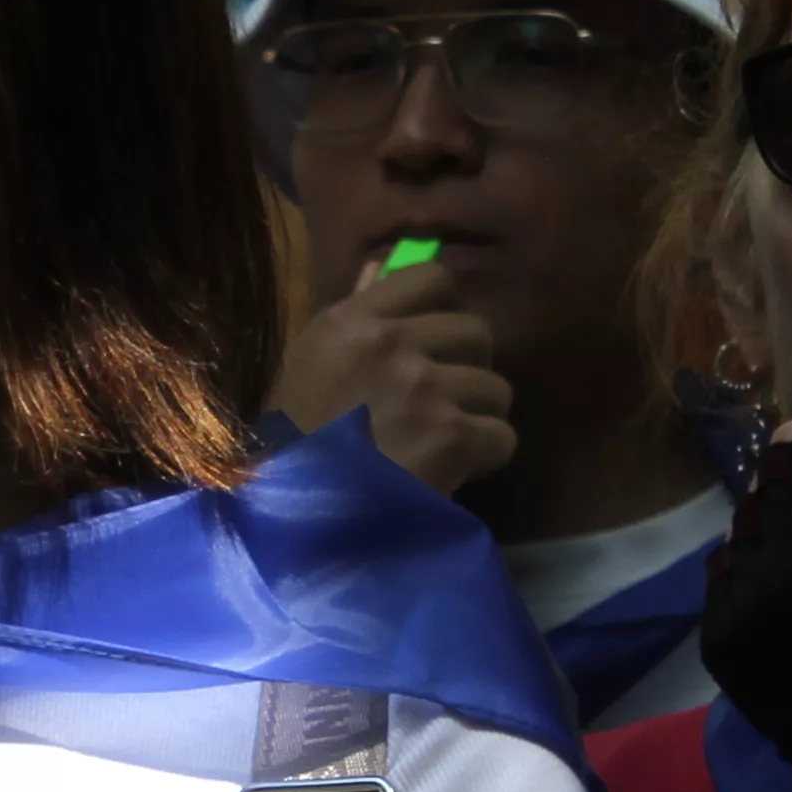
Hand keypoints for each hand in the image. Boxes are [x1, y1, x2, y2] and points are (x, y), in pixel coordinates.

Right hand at [273, 251, 516, 494]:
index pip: (433, 278)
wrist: (290, 522)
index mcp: (350, 322)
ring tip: (445, 446)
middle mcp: (391, 344)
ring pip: (496, 388)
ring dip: (478, 419)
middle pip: (477, 331)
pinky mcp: (451, 437)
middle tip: (445, 404)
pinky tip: (452, 473)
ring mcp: (424, 389)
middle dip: (468, 369)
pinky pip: (503, 436)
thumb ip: (352, 318)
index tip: (435, 344)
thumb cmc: (289, 448)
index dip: (445, 310)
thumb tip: (382, 269)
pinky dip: (484, 460)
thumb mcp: (307, 367)